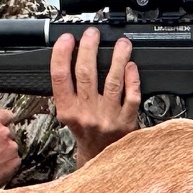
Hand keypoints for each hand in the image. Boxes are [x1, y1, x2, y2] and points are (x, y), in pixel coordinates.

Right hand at [0, 109, 22, 192]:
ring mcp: (10, 148)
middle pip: (7, 133)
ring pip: (10, 148)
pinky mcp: (14, 163)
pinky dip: (6, 164)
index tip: (3, 123)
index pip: (5, 115)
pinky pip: (13, 161)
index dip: (3, 120)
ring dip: (3, 152)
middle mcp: (3, 133)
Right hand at [52, 28, 141, 167]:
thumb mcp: (69, 114)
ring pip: (112, 82)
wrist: (101, 158)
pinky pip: (132, 96)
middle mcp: (86, 114)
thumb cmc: (85, 132)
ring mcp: (108, 118)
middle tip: (93, 34)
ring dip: (117, 59)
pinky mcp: (127, 122)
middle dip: (89, 48)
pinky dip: (132, 79)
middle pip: (86, 74)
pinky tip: (131, 66)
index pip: (60, 77)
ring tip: (121, 43)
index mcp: (68, 110)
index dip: (62, 54)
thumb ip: (68, 90)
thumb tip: (70, 56)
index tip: (67, 39)